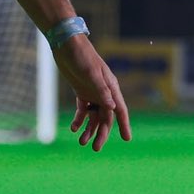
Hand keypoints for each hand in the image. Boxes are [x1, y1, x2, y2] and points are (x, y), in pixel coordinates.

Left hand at [53, 36, 131, 151]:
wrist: (66, 44)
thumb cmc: (82, 56)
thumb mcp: (91, 73)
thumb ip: (101, 90)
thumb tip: (112, 107)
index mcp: (111, 87)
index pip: (120, 110)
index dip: (124, 125)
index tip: (127, 139)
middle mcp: (103, 92)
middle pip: (106, 118)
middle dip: (101, 134)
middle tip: (95, 148)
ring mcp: (92, 93)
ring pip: (93, 117)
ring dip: (88, 130)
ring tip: (81, 142)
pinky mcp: (81, 92)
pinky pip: (82, 111)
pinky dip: (79, 120)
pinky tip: (73, 128)